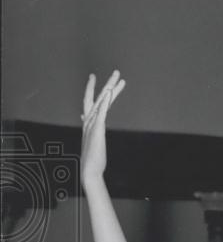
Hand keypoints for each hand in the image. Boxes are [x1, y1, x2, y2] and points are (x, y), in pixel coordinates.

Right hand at [80, 70, 125, 184]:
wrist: (90, 170)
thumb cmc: (93, 157)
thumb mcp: (92, 139)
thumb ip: (90, 128)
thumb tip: (85, 118)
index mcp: (89, 122)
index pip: (92, 101)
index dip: (93, 88)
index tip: (95, 77)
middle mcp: (89, 120)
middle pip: (99, 97)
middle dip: (108, 83)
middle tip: (117, 72)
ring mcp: (92, 123)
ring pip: (102, 101)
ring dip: (110, 88)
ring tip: (118, 77)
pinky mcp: (97, 129)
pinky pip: (102, 112)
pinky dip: (105, 101)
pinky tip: (109, 92)